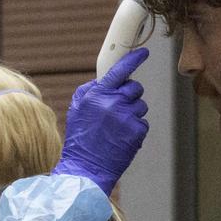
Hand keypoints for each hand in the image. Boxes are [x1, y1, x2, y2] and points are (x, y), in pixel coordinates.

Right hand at [52, 48, 149, 194]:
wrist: (86, 168)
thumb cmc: (81, 139)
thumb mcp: (77, 110)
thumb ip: (91, 90)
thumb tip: (106, 79)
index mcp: (96, 94)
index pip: (119, 70)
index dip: (133, 59)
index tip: (143, 53)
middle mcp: (112, 102)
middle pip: (135, 88)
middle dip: (129, 96)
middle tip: (117, 111)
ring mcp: (126, 117)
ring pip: (141, 106)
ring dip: (132, 114)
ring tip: (117, 129)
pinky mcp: (137, 131)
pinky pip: (143, 123)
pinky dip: (135, 130)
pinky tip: (122, 139)